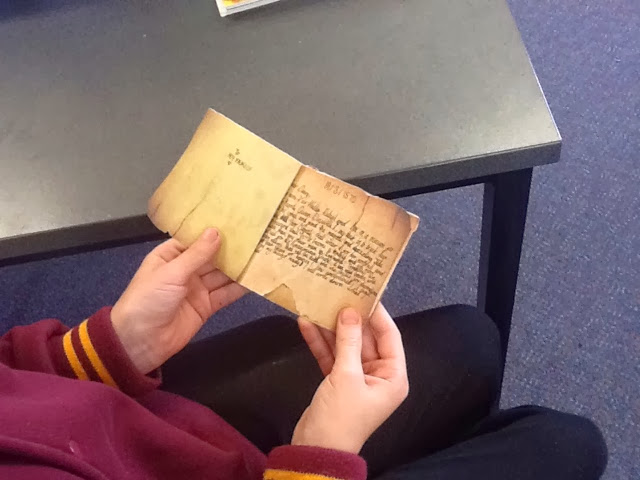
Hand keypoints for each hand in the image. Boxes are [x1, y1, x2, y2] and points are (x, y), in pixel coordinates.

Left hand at [111, 228, 246, 373]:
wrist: (140, 342)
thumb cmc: (148, 300)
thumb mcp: (171, 273)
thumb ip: (196, 254)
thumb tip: (216, 231)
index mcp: (170, 256)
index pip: (195, 239)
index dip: (213, 231)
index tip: (236, 220)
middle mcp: (185, 270)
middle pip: (212, 257)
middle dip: (231, 249)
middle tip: (256, 236)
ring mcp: (197, 289)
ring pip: (221, 275)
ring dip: (238, 268)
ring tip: (261, 255)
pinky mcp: (206, 307)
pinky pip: (225, 294)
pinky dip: (239, 288)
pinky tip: (256, 279)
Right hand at [292, 304, 408, 453]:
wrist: (316, 450)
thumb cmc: (341, 417)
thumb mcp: (346, 376)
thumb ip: (349, 341)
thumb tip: (350, 312)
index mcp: (393, 376)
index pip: (389, 336)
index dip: (377, 314)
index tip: (365, 291)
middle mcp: (378, 375)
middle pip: (366, 338)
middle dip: (350, 318)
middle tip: (338, 292)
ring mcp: (357, 377)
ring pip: (346, 345)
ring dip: (331, 328)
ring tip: (318, 303)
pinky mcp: (337, 381)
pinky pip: (331, 356)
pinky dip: (320, 342)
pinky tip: (305, 324)